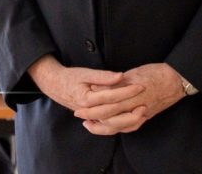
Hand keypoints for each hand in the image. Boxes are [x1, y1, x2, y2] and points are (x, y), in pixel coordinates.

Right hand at [27, 55, 143, 125]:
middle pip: (113, 115)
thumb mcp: (85, 73)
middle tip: (145, 101)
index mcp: (86, 98)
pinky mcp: (94, 120)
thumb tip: (121, 76)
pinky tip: (134, 120)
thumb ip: (103, 76)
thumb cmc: (70, 77)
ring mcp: (91, 118)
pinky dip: (123, 126)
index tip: (140, 86)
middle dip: (131, 108)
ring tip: (143, 113)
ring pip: (112, 125)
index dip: (126, 91)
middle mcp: (89, 111)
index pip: (110, 97)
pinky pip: (110, 127)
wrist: (55, 86)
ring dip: (129, 121)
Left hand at [80, 63, 185, 134]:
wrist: (177, 80)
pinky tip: (109, 126)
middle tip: (79, 116)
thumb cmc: (156, 73)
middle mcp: (135, 108)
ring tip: (90, 124)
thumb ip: (116, 82)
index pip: (107, 105)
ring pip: (119, 126)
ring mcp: (142, 114)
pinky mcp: (146, 116)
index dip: (92, 108)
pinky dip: (118, 128)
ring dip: (103, 126)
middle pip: (110, 117)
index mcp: (131, 95)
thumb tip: (98, 87)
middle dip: (93, 118)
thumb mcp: (134, 73)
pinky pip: (131, 127)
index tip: (79, 106)